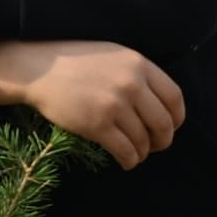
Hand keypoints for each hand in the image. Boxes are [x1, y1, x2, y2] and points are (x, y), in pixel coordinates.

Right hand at [0, 39, 184, 170]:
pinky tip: (125, 161)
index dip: (177, 118)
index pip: (174, 97)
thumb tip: (159, 103)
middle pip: (164, 123)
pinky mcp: (97, 125)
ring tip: (136, 154)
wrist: (39, 68)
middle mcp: (132, 84)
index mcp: (139, 64)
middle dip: (163, 141)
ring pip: (144, 140)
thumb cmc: (76, 61)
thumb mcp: (114, 55)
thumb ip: (138, 74)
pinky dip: (130, 161)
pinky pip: (125, 151)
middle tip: (156, 146)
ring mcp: (115, 105)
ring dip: (143, 152)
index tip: (172, 127)